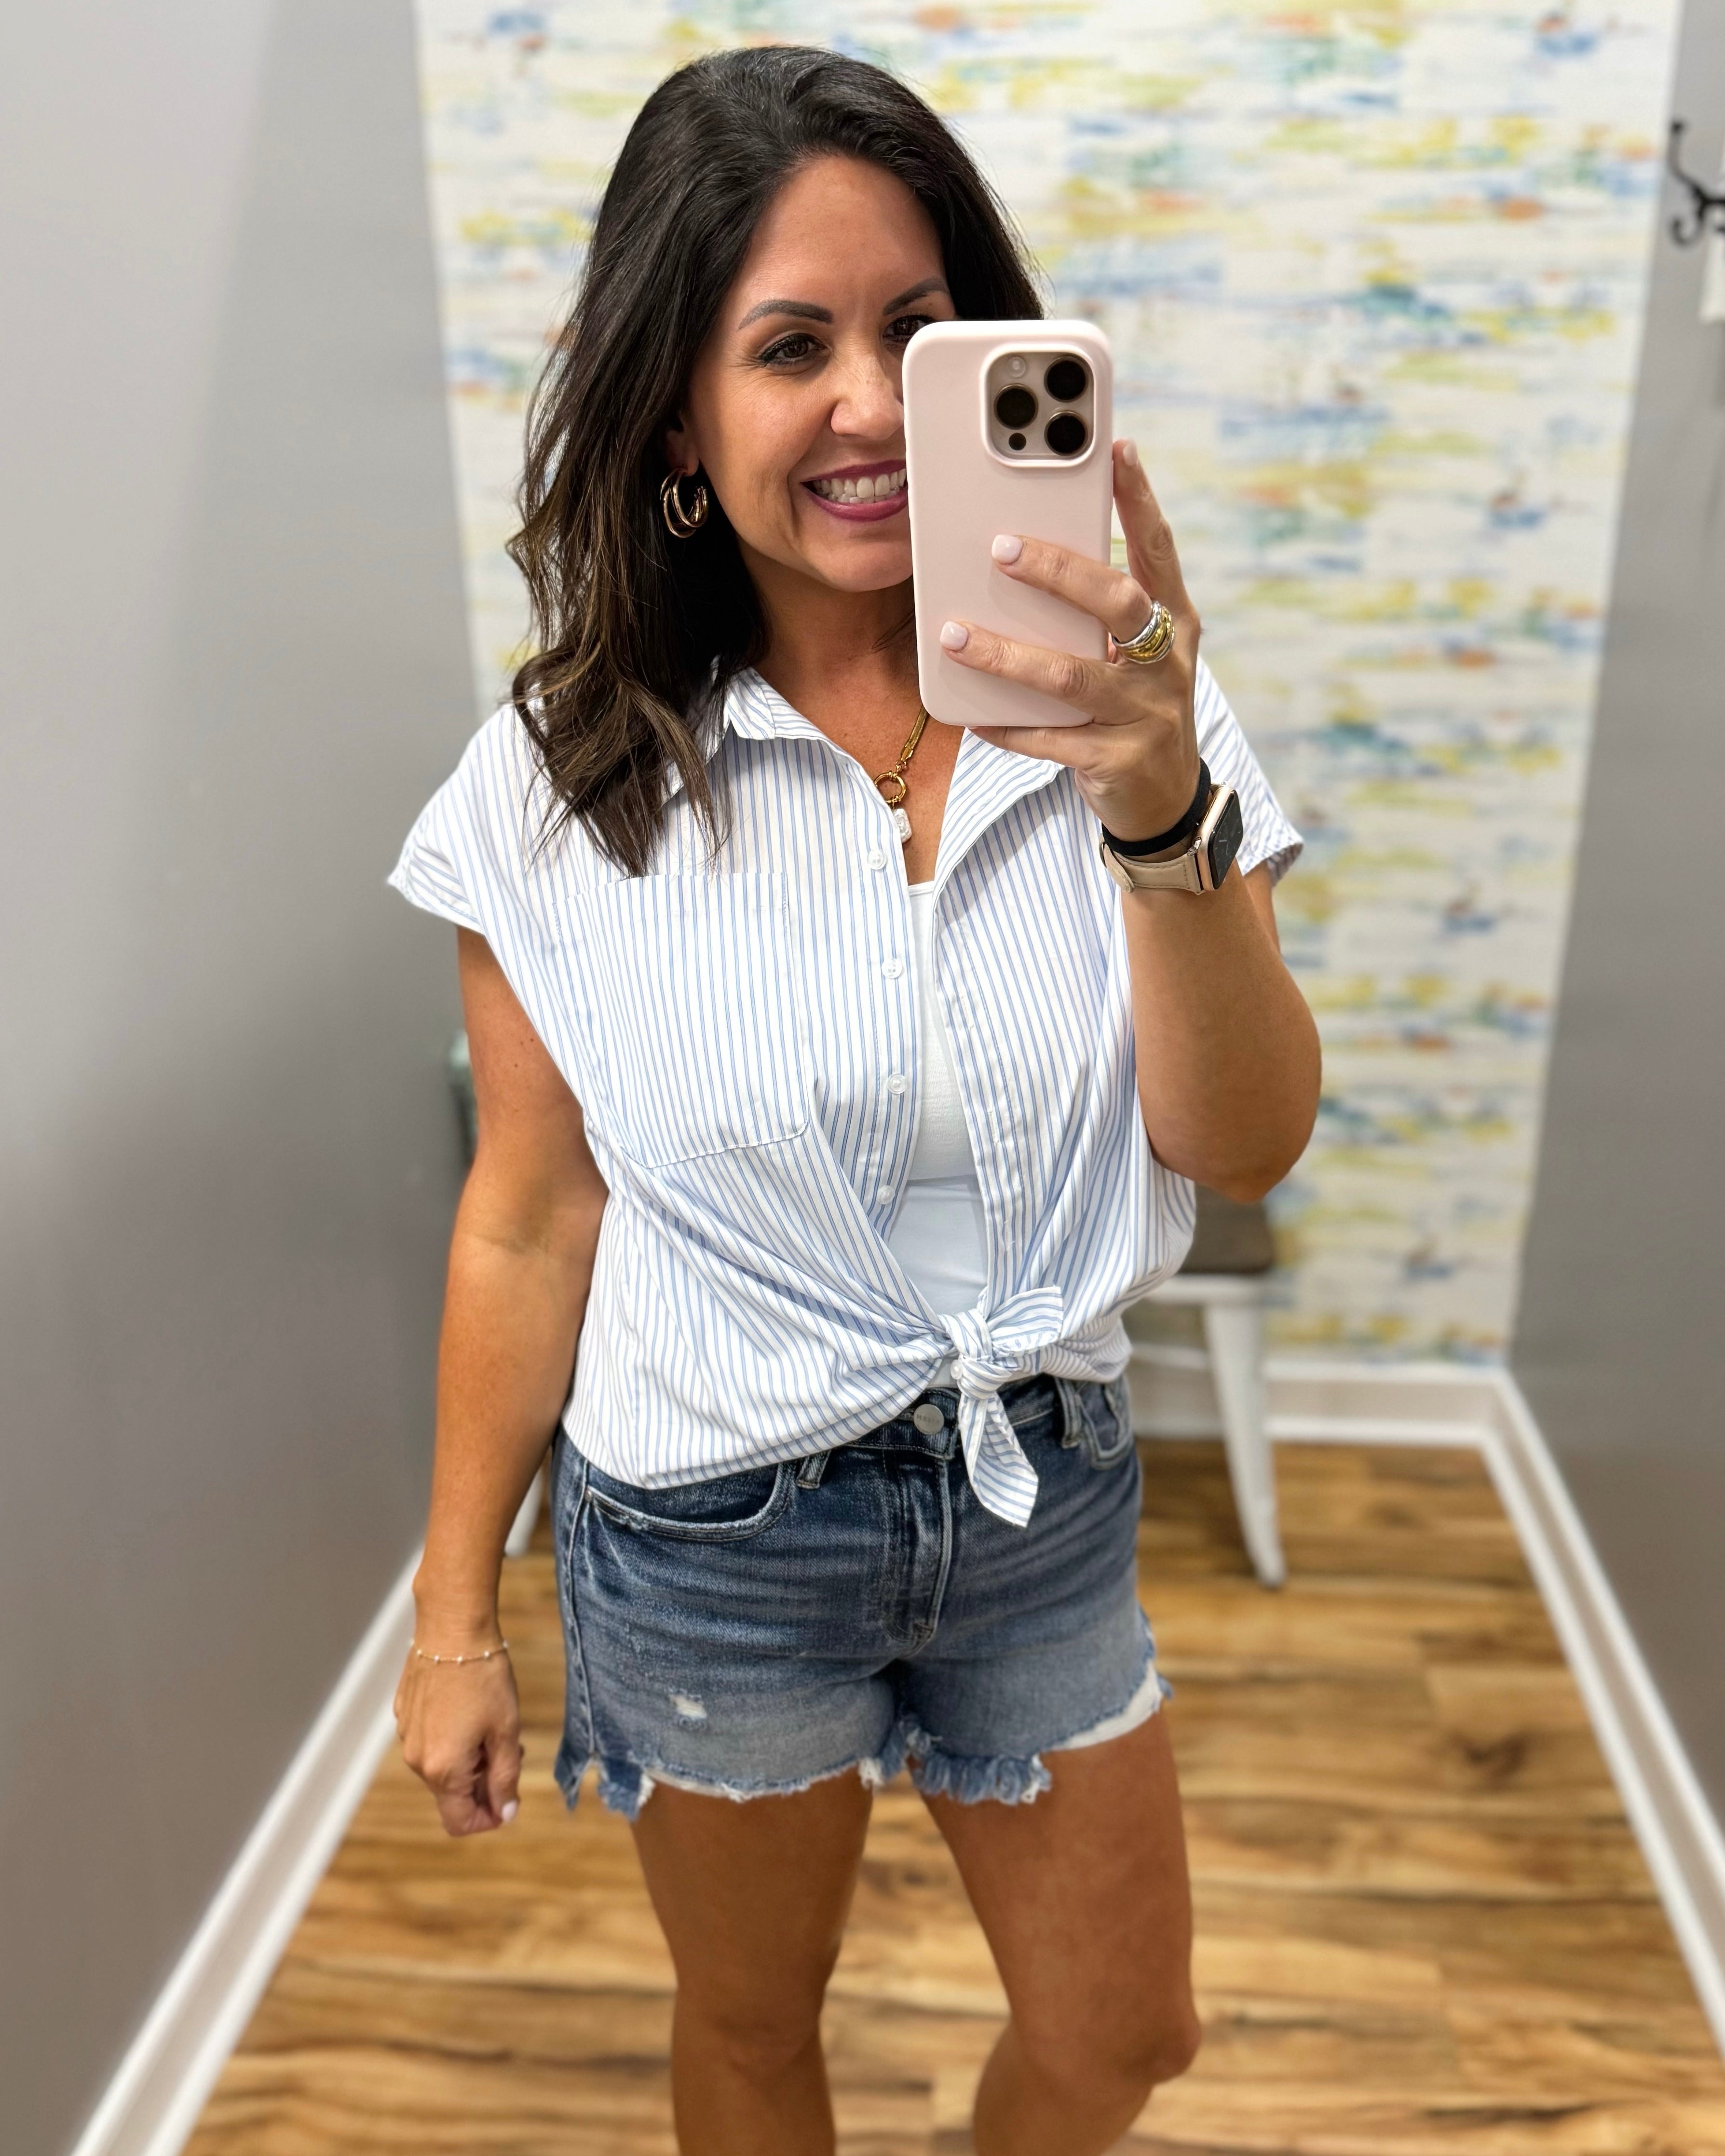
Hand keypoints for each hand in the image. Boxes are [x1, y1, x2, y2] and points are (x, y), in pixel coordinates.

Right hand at [393, 1630, 522, 1836]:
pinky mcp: (404, 1714)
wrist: (452, 1629)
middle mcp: (416, 1760)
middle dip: (483, 1783)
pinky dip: (451, 1739)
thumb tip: (505, 1814)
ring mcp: (406, 1736)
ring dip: (468, 1760)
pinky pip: (430, 1741)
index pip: (459, 1822)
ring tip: (492, 1726)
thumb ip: (505, 1778)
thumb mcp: (506, 1731)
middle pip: (452, 1794)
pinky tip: (469, 1710)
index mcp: (442, 1769)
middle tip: (510, 1752)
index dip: (488, 1819)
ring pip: (441, 1767)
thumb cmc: (484, 1679)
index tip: (510, 1798)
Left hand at [938, 439, 1202, 845]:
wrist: (1166, 801)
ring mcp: (1146, 714)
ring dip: (1006, 654)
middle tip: (1002, 548)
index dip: (1140, 499)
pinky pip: (1050, 739)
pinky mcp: (1117, 761)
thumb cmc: (1135, 709)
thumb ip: (1099, 613)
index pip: (1158, 550)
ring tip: (955, 636)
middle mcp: (1167, 663)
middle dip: (1058, 572)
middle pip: (1117, 603)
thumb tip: (1024, 557)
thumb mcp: (1133, 655)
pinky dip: (1006, 726)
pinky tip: (971, 714)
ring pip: (1070, 675)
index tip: (1115, 449)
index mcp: (1175, 623)